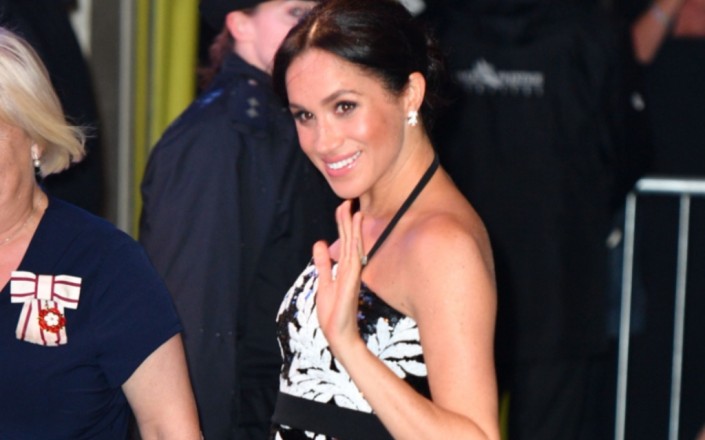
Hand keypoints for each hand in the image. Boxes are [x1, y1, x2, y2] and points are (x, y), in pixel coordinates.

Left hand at [313, 199, 364, 355]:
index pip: (345, 241)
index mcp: (346, 268)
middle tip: (348, 201)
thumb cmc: (334, 311)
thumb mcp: (324, 282)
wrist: (339, 333)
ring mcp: (353, 273)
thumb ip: (323, 263)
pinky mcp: (352, 281)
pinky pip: (354, 258)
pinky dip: (355, 243)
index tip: (343, 207)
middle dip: (348, 220)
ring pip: (353, 245)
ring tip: (354, 210)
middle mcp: (352, 268)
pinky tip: (355, 232)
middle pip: (350, 239)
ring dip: (353, 227)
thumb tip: (319, 244)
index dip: (344, 224)